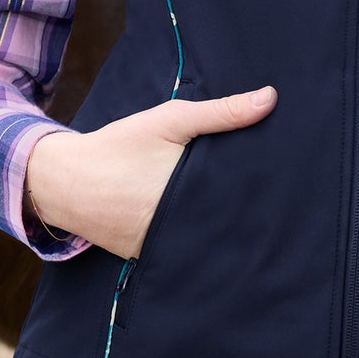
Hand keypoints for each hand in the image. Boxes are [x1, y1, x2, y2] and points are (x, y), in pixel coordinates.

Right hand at [24, 85, 277, 258]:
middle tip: (285, 204)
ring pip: (209, 240)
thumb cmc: (121, 146)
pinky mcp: (152, 259)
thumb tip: (271, 98)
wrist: (67, 182)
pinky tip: (220, 230)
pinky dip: (200, 238)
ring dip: (227, 230)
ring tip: (263, 221)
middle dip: (252, 214)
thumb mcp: (170, 121)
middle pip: (229, 224)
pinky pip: (186, 250)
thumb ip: (221, 112)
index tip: (291, 189)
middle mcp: (177, 230)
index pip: (241, 202)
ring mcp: (164, 250)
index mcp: (187, 197)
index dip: (266, 197)